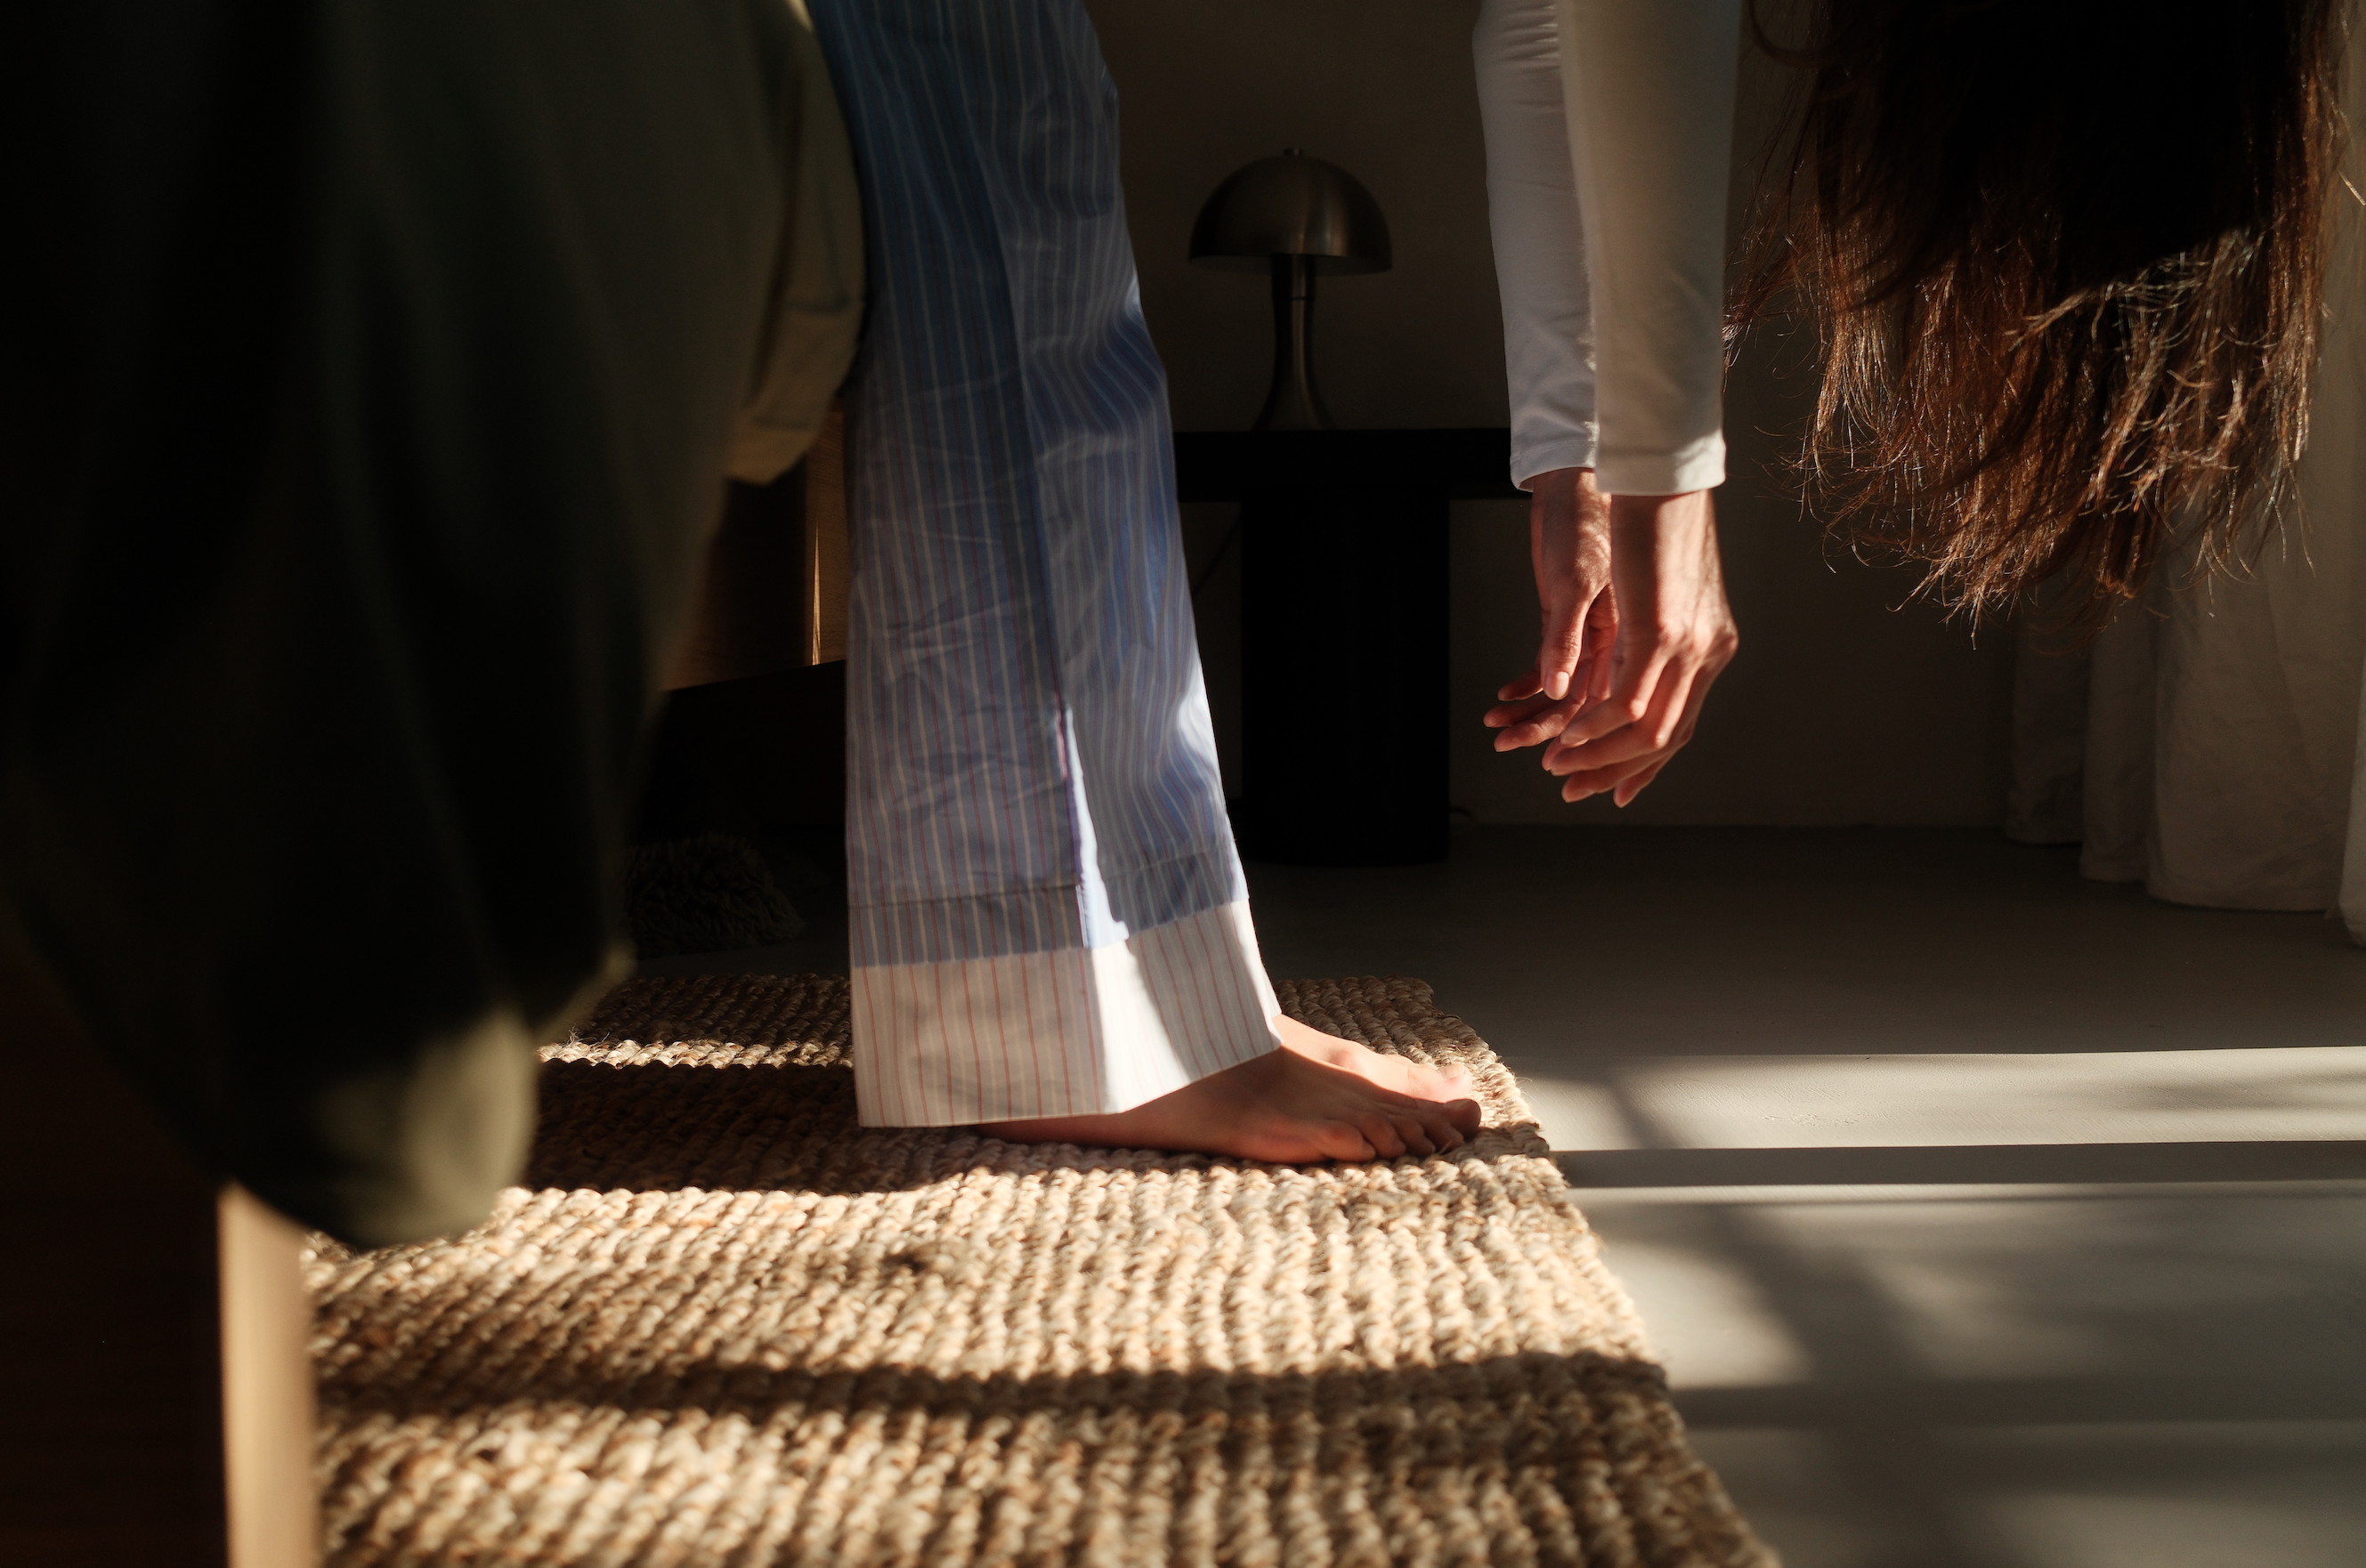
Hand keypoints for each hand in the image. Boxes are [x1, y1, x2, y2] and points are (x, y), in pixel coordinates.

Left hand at [1482, 467, 1616, 751]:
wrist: (1576, 481)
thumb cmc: (1585, 519)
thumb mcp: (1572, 581)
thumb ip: (1565, 638)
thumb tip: (1556, 691)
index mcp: (1630, 638)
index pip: (1608, 706)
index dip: (1580, 738)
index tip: (1551, 760)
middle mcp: (1617, 642)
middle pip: (1585, 707)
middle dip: (1547, 733)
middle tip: (1508, 746)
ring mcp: (1594, 633)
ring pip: (1566, 690)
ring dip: (1532, 711)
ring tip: (1497, 726)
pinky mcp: (1570, 618)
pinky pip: (1553, 663)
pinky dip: (1528, 682)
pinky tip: (1505, 694)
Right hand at [1541, 489, 1736, 806]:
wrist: (1664, 477)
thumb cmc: (1658, 520)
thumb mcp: (1659, 587)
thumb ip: (1652, 632)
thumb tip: (1636, 659)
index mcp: (1712, 646)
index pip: (1681, 725)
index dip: (1642, 765)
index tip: (1610, 791)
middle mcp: (1708, 653)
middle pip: (1664, 738)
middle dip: (1613, 771)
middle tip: (1571, 789)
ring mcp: (1688, 646)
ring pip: (1646, 729)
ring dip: (1596, 755)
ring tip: (1557, 765)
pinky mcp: (1660, 632)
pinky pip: (1627, 700)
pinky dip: (1594, 726)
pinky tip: (1566, 734)